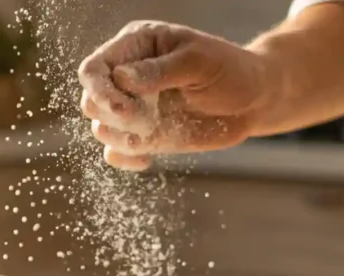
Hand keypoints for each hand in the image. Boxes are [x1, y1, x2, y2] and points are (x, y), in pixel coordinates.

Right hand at [78, 21, 276, 170]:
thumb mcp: (199, 61)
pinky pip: (115, 153)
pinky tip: (147, 159)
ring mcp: (134, 108)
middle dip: (113, 116)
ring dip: (121, 138)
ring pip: (101, 129)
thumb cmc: (230, 70)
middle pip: (91, 101)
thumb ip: (159, 70)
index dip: (100, 91)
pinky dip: (124, 160)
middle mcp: (127, 77)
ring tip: (151, 136)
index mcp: (135, 47)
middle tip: (146, 121)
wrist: (252, 100)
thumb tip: (121, 79)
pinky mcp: (143, 135)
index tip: (123, 110)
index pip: (94, 69)